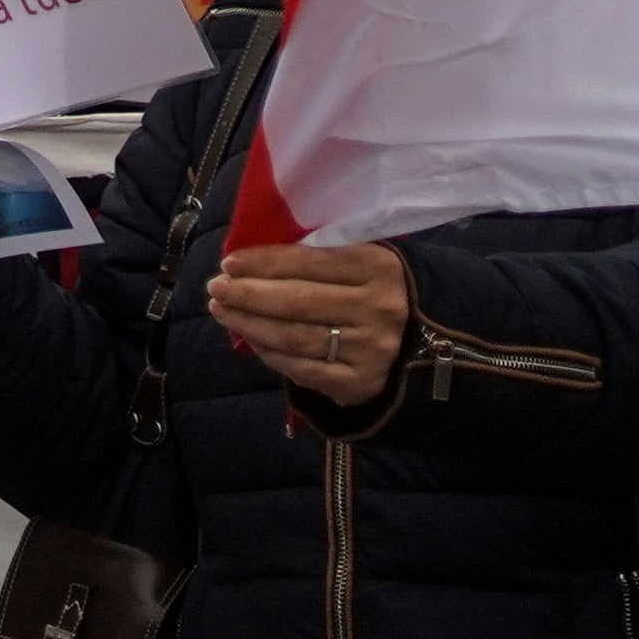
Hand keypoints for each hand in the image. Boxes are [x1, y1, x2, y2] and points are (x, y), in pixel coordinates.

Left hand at [211, 235, 411, 402]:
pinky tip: (249, 338)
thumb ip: (318, 256)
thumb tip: (250, 261)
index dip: (265, 262)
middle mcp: (378, 308)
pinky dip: (269, 353)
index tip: (230, 262)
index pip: (310, 262)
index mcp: (379, 267)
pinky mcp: (360, 383)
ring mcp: (371, 349)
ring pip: (294, 336)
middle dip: (248, 294)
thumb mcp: (360, 261)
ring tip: (221, 311)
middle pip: (297, 301)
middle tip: (215, 287)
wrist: (423, 342)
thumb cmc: (374, 290)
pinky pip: (302, 368)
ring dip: (249, 323)